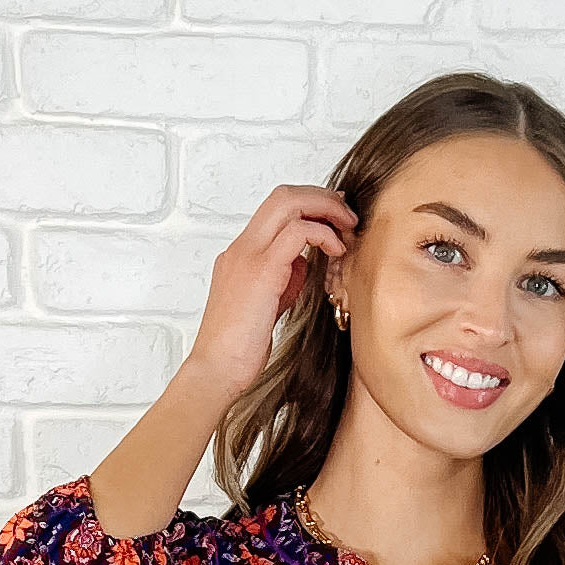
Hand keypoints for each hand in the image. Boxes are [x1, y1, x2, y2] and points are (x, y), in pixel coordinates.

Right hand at [185, 183, 358, 396]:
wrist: (217, 369)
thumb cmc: (239, 348)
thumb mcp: (268, 305)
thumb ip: (284, 279)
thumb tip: (304, 262)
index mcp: (241, 254)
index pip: (276, 208)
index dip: (309, 204)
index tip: (335, 214)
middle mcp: (242, 248)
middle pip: (284, 195)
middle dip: (322, 197)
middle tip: (347, 213)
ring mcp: (248, 256)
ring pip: (289, 203)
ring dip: (326, 209)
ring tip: (348, 228)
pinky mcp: (262, 271)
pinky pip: (298, 232)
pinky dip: (323, 234)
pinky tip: (336, 250)